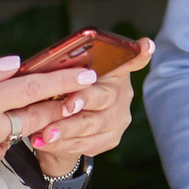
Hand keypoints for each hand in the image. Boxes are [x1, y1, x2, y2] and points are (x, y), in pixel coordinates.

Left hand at [32, 38, 153, 181]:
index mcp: (113, 70)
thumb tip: (44, 64)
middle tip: (67, 105)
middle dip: (83, 101)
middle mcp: (121, 94)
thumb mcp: (67, 75)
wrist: (71, 123)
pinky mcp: (111, 139)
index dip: (139, 55)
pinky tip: (43, 141)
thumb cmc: (67, 89)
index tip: (145, 45)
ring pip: (90, 125)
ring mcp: (118, 119)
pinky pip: (84, 143)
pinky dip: (61, 143)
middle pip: (103, 97)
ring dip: (66, 130)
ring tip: (45, 132)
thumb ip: (67, 69)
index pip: (130, 60)